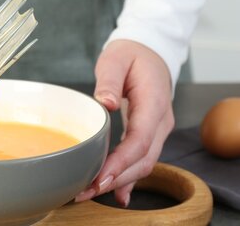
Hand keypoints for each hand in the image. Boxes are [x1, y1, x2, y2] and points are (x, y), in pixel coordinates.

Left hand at [75, 39, 174, 206]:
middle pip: (142, 160)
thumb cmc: (131, 54)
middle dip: (115, 179)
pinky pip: (141, 159)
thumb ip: (110, 80)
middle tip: (85, 192)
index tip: (100, 177)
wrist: (150, 51)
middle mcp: (160, 121)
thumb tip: (107, 103)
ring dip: (118, 181)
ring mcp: (157, 129)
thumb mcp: (117, 58)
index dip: (121, 162)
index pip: (140, 140)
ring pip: (143, 163)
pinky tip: (117, 193)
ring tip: (89, 192)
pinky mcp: (149, 132)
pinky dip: (128, 177)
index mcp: (153, 103)